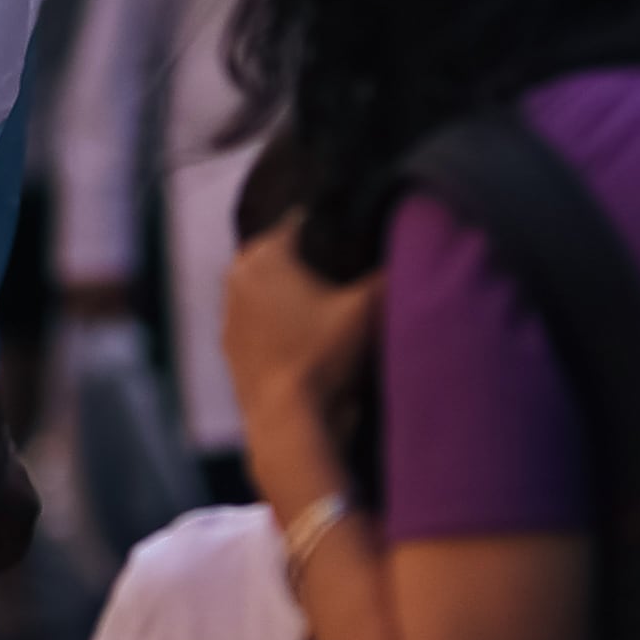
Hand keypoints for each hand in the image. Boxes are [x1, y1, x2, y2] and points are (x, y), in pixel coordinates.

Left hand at [221, 215, 381, 428]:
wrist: (285, 415)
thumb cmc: (322, 354)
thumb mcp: (365, 310)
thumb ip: (386, 278)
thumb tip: (410, 256)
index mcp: (266, 256)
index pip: (293, 224)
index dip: (318, 225)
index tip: (338, 231)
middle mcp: (238, 277)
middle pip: (270, 253)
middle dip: (295, 256)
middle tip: (326, 264)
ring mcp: (228, 313)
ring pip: (256, 287)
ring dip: (279, 290)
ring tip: (313, 301)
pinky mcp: (228, 345)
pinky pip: (250, 320)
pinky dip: (268, 322)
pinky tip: (294, 335)